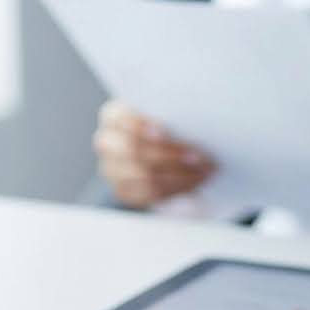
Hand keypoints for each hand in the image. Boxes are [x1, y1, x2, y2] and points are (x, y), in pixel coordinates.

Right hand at [93, 99, 215, 208]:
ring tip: (203, 172)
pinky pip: (149, 194)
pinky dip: (176, 188)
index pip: (120, 118)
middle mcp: (107, 142)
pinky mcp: (123, 191)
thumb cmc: (165, 127)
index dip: (141, 125)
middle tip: (198, 157)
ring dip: (179, 175)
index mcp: (113, 116)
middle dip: (169, 154)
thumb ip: (173, 117)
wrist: (154, 156)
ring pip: (144, 175)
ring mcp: (111, 169)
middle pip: (134, 150)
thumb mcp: (166, 116)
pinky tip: (194, 182)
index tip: (164, 132)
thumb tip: (197, 123)